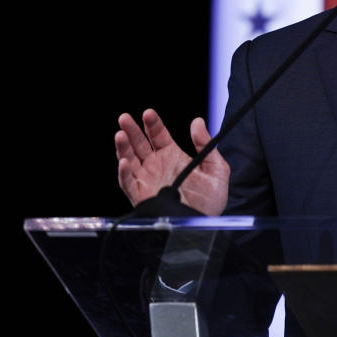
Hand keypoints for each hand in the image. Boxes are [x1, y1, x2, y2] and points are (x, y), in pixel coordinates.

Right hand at [115, 109, 229, 215]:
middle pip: (140, 144)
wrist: (205, 222)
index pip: (159, 135)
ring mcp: (148, 181)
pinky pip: (129, 184)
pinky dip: (124, 173)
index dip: (152, 124)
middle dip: (131, 130)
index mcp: (172, 156)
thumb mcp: (216, 167)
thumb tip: (197, 122)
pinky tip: (124, 161)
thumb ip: (205, 144)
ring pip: (130, 161)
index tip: (148, 113)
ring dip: (123, 148)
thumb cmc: (211, 199)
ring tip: (121, 134)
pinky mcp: (143, 196)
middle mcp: (157, 166)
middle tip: (124, 118)